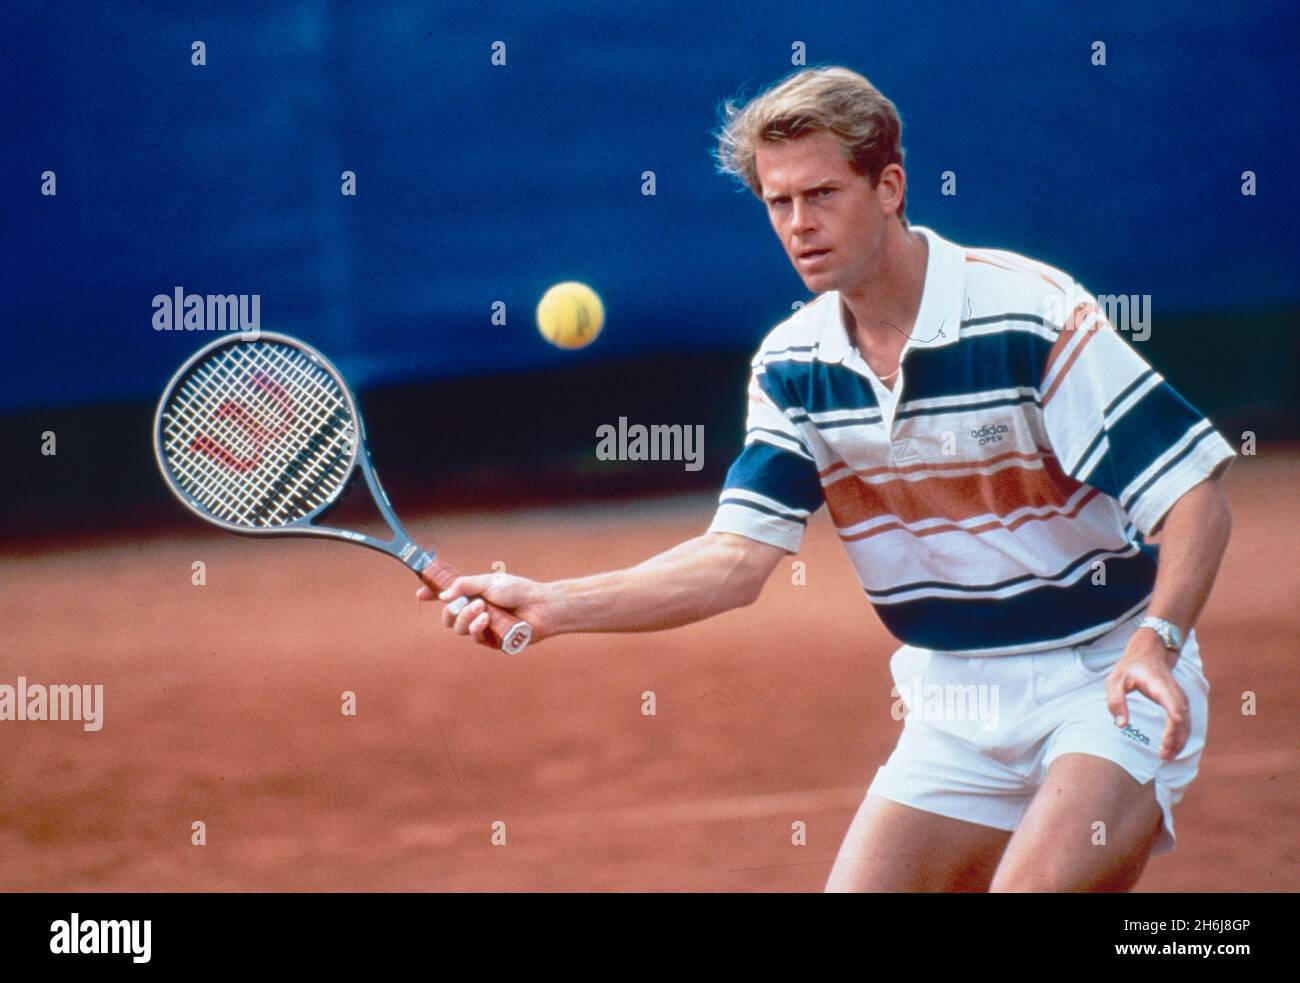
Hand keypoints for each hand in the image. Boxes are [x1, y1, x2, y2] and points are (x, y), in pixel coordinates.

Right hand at [417, 571, 550, 649]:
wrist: (540, 605)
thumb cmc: (518, 590)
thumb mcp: (488, 582)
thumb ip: (464, 586)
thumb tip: (443, 596)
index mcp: (472, 595)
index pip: (447, 597)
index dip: (432, 596)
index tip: (420, 593)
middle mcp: (475, 612)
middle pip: (449, 618)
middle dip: (453, 611)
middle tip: (470, 602)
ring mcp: (483, 628)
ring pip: (459, 629)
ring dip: (467, 618)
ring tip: (483, 608)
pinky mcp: (492, 641)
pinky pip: (476, 638)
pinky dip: (477, 627)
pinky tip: (486, 619)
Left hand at [1105, 628, 1189, 761]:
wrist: (1149, 653)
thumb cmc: (1129, 668)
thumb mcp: (1114, 680)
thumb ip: (1115, 701)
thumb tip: (1121, 725)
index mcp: (1158, 684)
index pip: (1172, 701)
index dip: (1175, 715)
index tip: (1173, 729)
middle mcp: (1174, 692)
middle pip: (1181, 717)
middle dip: (1175, 737)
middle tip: (1163, 755)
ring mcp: (1180, 698)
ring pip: (1186, 722)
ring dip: (1179, 741)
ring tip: (1166, 757)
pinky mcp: (1181, 704)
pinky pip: (1185, 723)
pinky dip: (1181, 737)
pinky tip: (1172, 750)